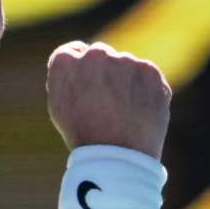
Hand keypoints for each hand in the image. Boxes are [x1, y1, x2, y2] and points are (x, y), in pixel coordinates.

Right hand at [46, 41, 171, 158]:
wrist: (117, 156)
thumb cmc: (83, 135)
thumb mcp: (60, 105)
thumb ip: (67, 76)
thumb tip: (79, 61)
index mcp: (65, 62)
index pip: (73, 52)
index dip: (80, 71)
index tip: (85, 87)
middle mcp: (95, 54)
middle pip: (100, 55)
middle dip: (102, 73)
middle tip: (105, 103)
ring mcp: (124, 61)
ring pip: (125, 65)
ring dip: (124, 81)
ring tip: (122, 113)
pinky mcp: (149, 71)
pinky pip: (145, 74)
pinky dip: (144, 89)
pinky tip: (137, 110)